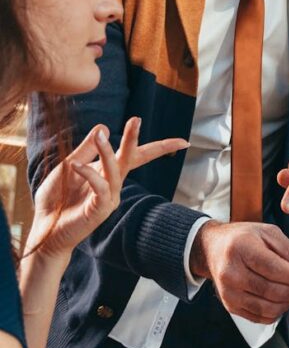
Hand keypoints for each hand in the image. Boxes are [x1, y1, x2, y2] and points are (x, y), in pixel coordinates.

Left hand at [28, 117, 188, 261]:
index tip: (183, 142)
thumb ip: (86, 149)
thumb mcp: (69, 166)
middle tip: (136, 119)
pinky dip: (88, 173)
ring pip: (115, 169)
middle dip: (134, 139)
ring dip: (107, 150)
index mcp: (107, 173)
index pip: (136, 156)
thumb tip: (104, 126)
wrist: (45, 229)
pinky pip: (99, 187)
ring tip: (100, 135)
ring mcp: (109, 198)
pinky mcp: (100, 209)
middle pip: (132, 158)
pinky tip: (75, 165)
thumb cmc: (57, 199)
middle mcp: (113, 184)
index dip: (159, 148)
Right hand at [190, 220, 288, 322]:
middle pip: (273, 291)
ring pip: (268, 308)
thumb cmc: (242, 238)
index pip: (275, 269)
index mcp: (241, 248)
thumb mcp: (267, 233)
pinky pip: (261, 317)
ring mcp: (229, 292)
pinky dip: (278, 311)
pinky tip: (282, 298)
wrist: (212, 249)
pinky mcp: (230, 305)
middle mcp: (231, 272)